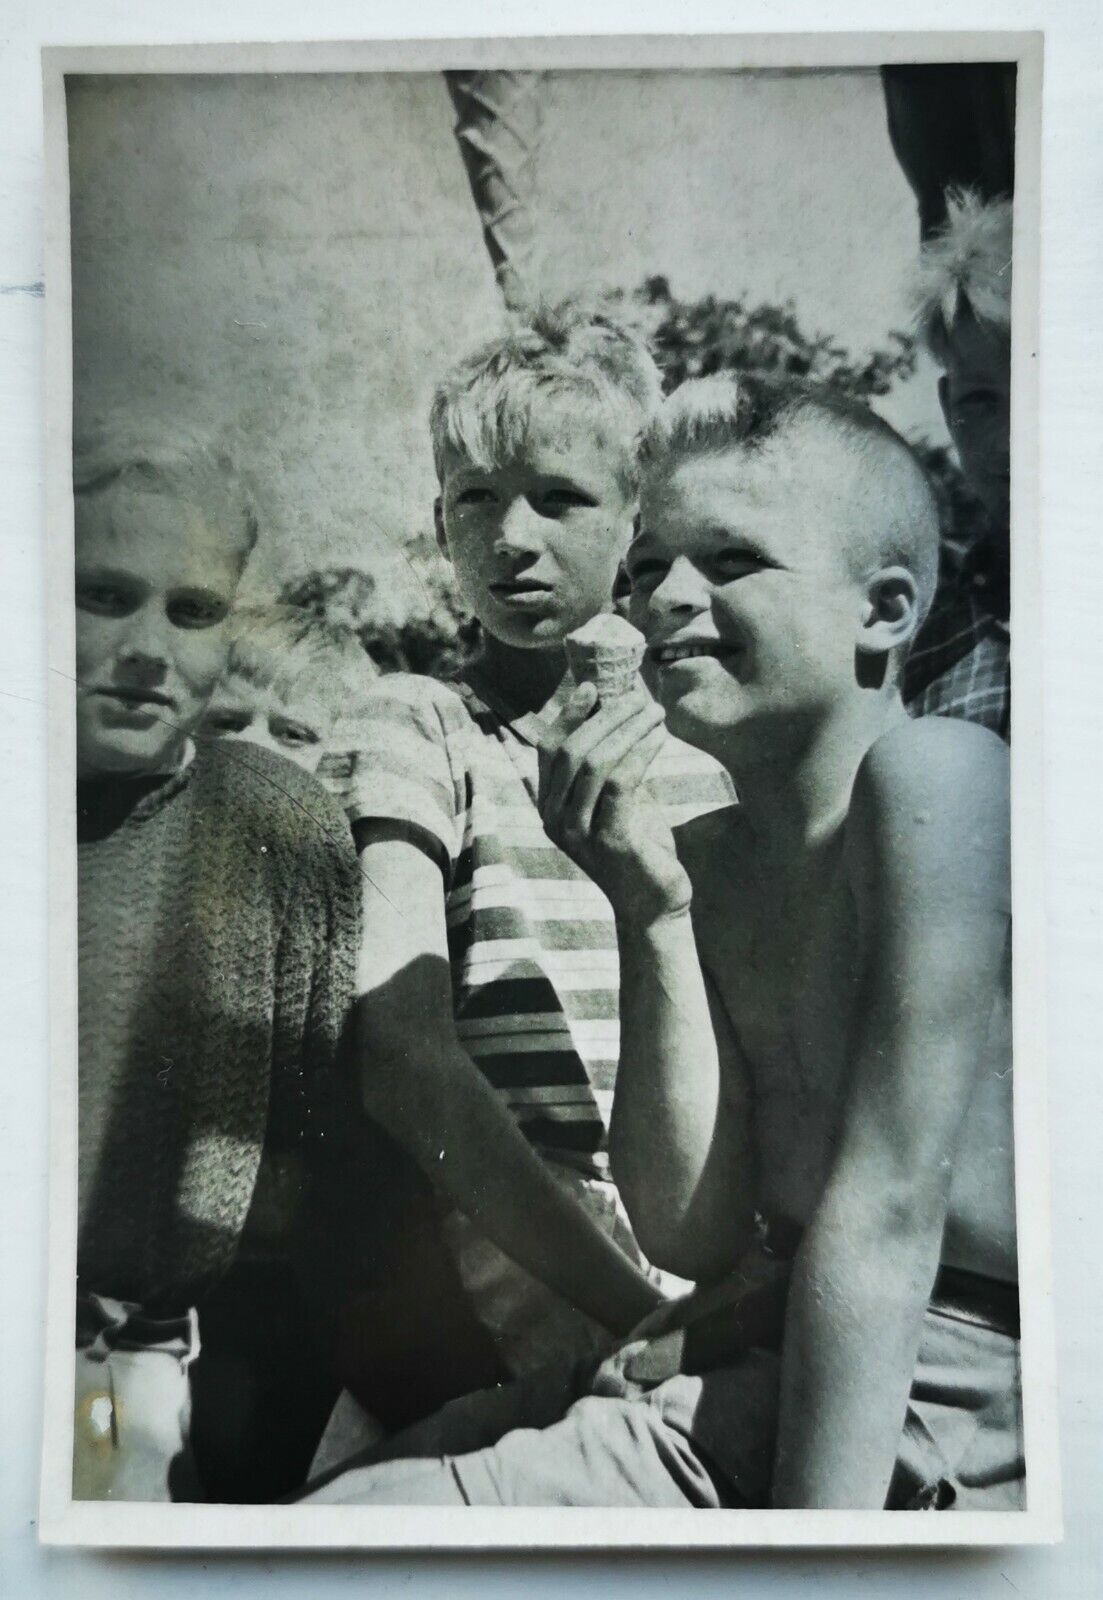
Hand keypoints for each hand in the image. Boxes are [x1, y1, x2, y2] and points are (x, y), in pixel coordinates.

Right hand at [538, 683, 691, 924]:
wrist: (652, 903)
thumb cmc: (637, 845)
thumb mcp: (616, 799)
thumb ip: (609, 763)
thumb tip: (619, 706)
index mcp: (550, 806)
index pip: (549, 749)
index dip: (568, 713)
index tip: (594, 685)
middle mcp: (555, 820)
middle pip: (572, 751)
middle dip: (606, 716)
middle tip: (639, 696)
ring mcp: (578, 834)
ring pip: (595, 763)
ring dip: (627, 729)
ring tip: (654, 711)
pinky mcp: (609, 842)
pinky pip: (620, 784)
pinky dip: (641, 752)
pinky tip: (660, 737)